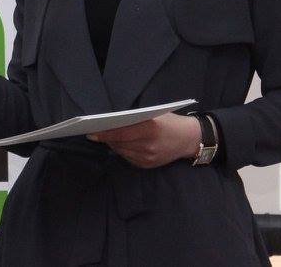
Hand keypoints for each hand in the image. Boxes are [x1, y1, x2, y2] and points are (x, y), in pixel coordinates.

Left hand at [86, 113, 201, 168]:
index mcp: (150, 129)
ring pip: (121, 151)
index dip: (104, 133)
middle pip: (119, 143)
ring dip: (112, 144)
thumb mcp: (154, 114)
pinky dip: (122, 150)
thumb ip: (134, 118)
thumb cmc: (170, 121)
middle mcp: (148, 146)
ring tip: (104, 137)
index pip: (121, 133)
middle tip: (94, 131)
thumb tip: (111, 121)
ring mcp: (148, 158)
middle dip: (106, 138)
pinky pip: (128, 157)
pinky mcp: (148, 165)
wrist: (189, 139)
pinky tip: (118, 144)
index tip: (91, 131)